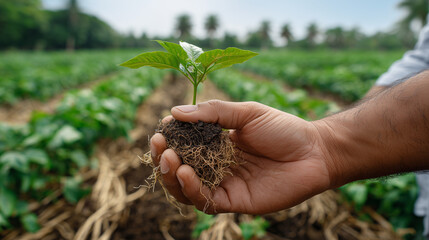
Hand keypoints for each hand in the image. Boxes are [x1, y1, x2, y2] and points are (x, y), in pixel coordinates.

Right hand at [150, 100, 331, 213]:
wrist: (315, 152)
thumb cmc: (284, 129)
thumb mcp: (247, 113)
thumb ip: (214, 113)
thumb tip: (175, 111)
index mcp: (217, 143)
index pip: (184, 144)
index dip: (169, 139)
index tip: (161, 128)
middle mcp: (217, 165)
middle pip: (179, 167)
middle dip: (163, 158)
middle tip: (157, 145)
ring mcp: (224, 184)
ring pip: (187, 187)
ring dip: (171, 175)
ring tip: (168, 158)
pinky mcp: (235, 201)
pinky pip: (206, 200)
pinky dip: (191, 189)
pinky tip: (184, 173)